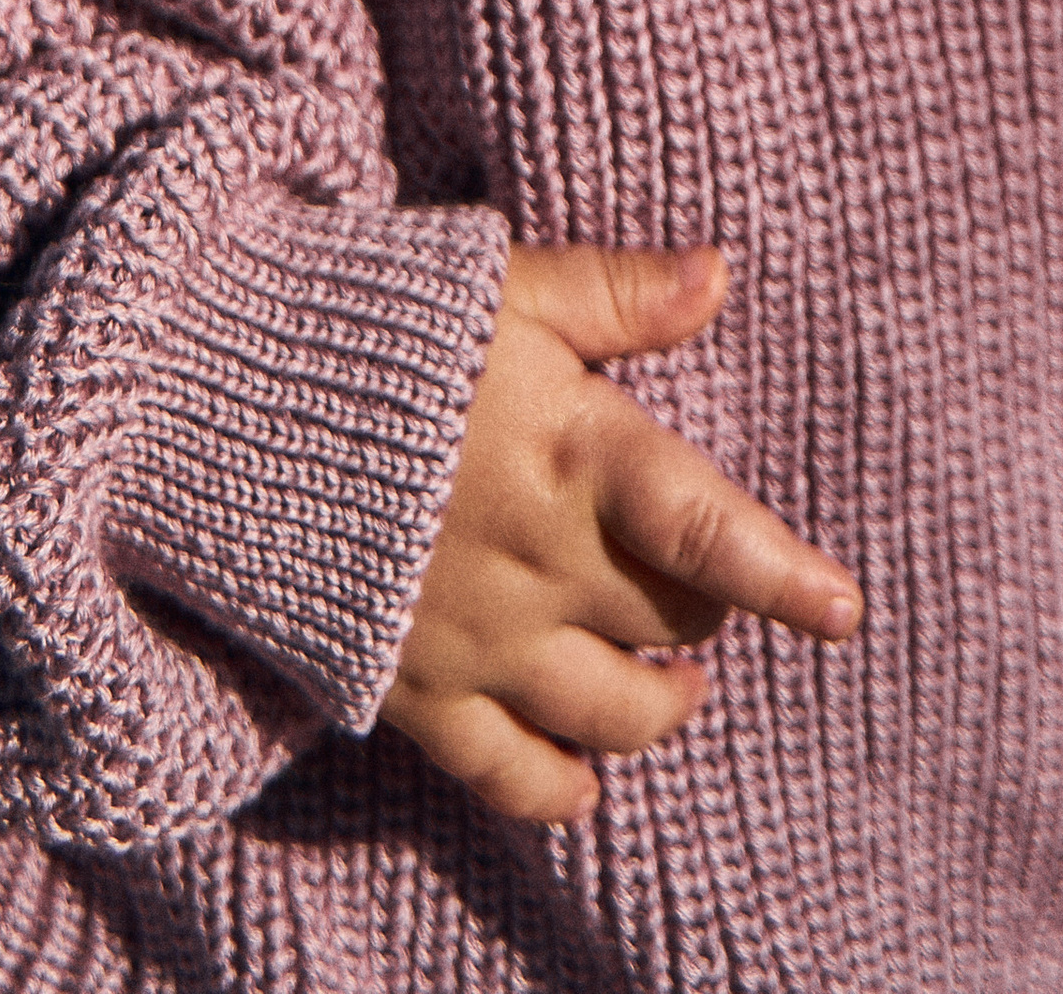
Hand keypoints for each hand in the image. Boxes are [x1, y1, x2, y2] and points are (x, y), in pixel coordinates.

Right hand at [385, 242, 861, 826]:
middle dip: (705, 612)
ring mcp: (476, 639)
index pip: (704, 531)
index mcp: (571, 456)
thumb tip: (719, 273)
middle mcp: (536, 563)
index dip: (781, 576)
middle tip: (699, 583)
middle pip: (672, 625)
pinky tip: (588, 773)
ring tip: (675, 682)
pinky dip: (564, 789)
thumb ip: (616, 292)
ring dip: (661, 706)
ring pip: (614, 714)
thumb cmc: (380, 329)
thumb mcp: (502, 289)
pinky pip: (512, 779)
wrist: (220, 403)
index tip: (842, 610)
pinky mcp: (415, 690)